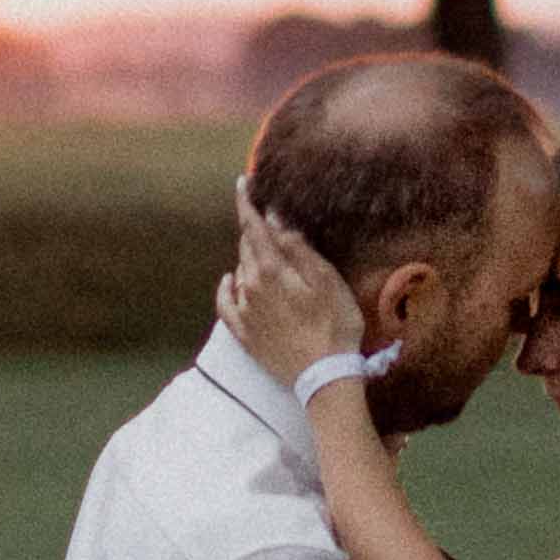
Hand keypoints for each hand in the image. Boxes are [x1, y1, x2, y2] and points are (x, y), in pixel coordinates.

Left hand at [221, 190, 366, 375]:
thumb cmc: (334, 324)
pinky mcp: (244, 335)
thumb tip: (274, 218)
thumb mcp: (326, 280)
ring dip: (248, 258)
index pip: (252, 228)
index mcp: (270, 270)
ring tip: (264, 252)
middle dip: (253, 231)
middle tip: (264, 220)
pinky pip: (225, 304)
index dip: (246, 203)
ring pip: (240, 272)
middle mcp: (249, 287)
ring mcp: (244, 312)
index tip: (241, 183)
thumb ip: (297, 247)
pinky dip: (226, 288)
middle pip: (246, 248)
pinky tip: (230, 281)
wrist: (324, 377)